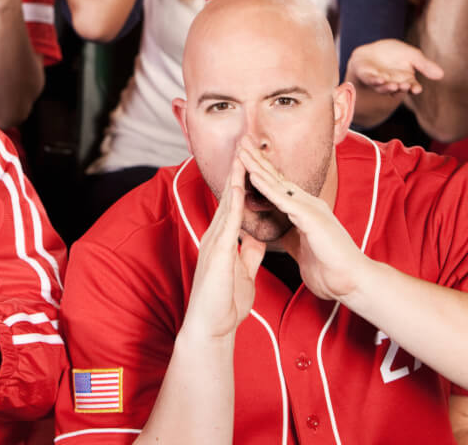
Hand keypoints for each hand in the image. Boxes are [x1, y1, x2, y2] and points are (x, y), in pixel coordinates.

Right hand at [183, 158, 265, 340]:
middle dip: (237, 168)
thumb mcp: (243, 271)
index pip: (235, 202)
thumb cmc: (225, 302)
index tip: (251, 158)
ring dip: (235, 178)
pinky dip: (234, 204)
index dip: (243, 179)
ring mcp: (214, 242)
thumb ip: (248, 252)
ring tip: (241, 153)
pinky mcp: (218, 253)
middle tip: (244, 141)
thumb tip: (255, 236)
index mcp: (223, 239)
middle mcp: (216, 235)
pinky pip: (228, 223)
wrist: (211, 326)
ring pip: (227, 203)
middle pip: (229, 194)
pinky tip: (239, 187)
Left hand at [237, 137, 367, 300]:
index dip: (261, 170)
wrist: (351, 281)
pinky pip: (283, 200)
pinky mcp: (311, 218)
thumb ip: (290, 232)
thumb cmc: (329, 267)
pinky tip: (253, 175)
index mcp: (304, 210)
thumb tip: (277, 229)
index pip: (277, 185)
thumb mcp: (302, 245)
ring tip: (241, 150)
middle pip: (275, 177)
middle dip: (257, 159)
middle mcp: (307, 203)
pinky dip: (266, 187)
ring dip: (257, 165)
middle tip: (240, 140)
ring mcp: (310, 208)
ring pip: (277, 183)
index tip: (244, 157)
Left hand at [347, 39, 444, 96]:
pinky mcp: (367, 76)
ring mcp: (379, 82)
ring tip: (393, 86)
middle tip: (405, 86)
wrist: (372, 51)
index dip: (414, 88)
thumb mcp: (412, 55)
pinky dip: (375, 81)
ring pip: (384, 88)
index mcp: (405, 80)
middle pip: (398, 88)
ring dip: (388, 87)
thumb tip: (442, 75)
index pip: (412, 87)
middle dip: (401, 88)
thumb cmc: (394, 54)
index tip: (417, 89)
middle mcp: (393, 83)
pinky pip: (371, 80)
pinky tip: (379, 80)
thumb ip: (425, 65)